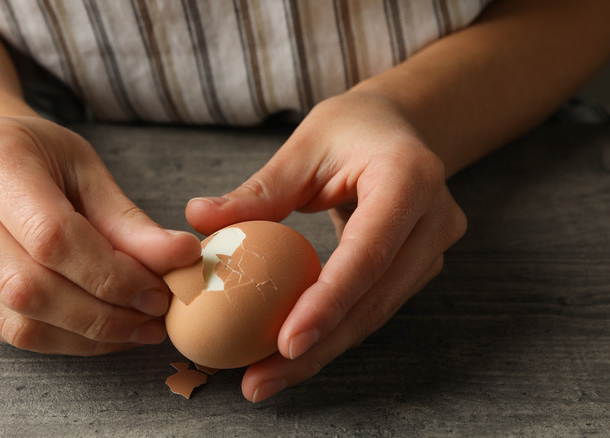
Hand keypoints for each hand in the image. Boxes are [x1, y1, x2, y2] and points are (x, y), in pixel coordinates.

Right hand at [0, 116, 200, 354]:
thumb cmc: (42, 159)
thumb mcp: (88, 170)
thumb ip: (129, 221)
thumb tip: (180, 259)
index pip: (51, 235)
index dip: (111, 274)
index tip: (158, 291)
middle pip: (28, 286)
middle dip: (102, 314)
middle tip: (153, 318)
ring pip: (16, 320)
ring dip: (87, 336)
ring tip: (136, 329)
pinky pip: (7, 332)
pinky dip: (64, 340)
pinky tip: (102, 332)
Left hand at [185, 91, 466, 400]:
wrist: (400, 128)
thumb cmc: (350, 129)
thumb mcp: (304, 146)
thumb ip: (258, 190)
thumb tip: (197, 218)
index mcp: (410, 178)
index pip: (368, 252)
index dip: (328, 302)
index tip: (286, 343)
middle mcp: (434, 220)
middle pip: (374, 299)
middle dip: (318, 347)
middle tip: (261, 380)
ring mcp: (433, 247)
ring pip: (375, 314)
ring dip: (322, 351)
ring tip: (266, 378)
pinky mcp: (419, 266)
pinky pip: (373, 307)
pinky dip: (332, 332)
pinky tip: (292, 354)